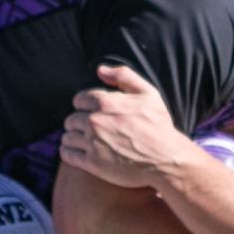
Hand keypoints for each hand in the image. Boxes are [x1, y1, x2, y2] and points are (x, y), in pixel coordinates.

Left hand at [60, 65, 188, 188]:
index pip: (78, 100)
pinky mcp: (91, 163)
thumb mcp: (148, 93)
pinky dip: (68, 152)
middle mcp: (95, 121)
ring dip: (73, 138)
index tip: (92, 112)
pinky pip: (67, 154)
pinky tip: (76, 153)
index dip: (85, 106)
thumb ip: (123, 76)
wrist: (166, 159)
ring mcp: (92, 142)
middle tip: (89, 129)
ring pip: (67, 137)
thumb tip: (100, 70)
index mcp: (105, 102)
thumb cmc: (159, 126)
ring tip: (84, 142)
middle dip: (78, 123)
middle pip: (70, 119)